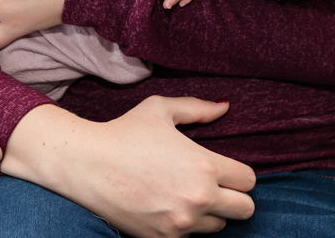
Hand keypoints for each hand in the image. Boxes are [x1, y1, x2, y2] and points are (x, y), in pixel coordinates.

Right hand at [2, 98, 255, 236]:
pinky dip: (185, 226)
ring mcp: (181, 222)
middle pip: (245, 209)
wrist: (86, 164)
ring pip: (219, 227)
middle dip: (233, 197)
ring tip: (186, 196)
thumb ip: (197, 109)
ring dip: (210, 214)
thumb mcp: (160, 110)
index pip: (249, 180)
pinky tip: (169, 208)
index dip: (238, 173)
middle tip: (213, 187)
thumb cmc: (123, 132)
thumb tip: (225, 107)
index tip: (222, 169)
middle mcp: (199, 198)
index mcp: (204, 165)